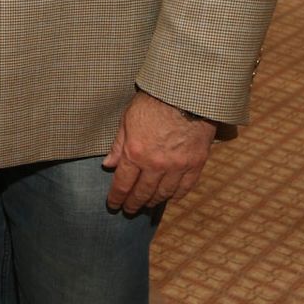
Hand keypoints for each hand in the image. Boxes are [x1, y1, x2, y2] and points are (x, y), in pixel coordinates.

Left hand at [100, 91, 216, 215]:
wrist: (187, 93)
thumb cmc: (154, 101)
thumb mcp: (128, 119)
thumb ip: (118, 144)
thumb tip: (108, 164)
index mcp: (135, 152)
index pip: (122, 184)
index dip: (116, 197)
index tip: (113, 205)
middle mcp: (155, 164)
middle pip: (142, 193)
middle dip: (133, 204)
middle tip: (129, 210)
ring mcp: (177, 166)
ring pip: (163, 193)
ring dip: (153, 202)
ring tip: (147, 205)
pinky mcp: (195, 164)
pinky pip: (185, 187)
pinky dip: (176, 195)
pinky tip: (170, 198)